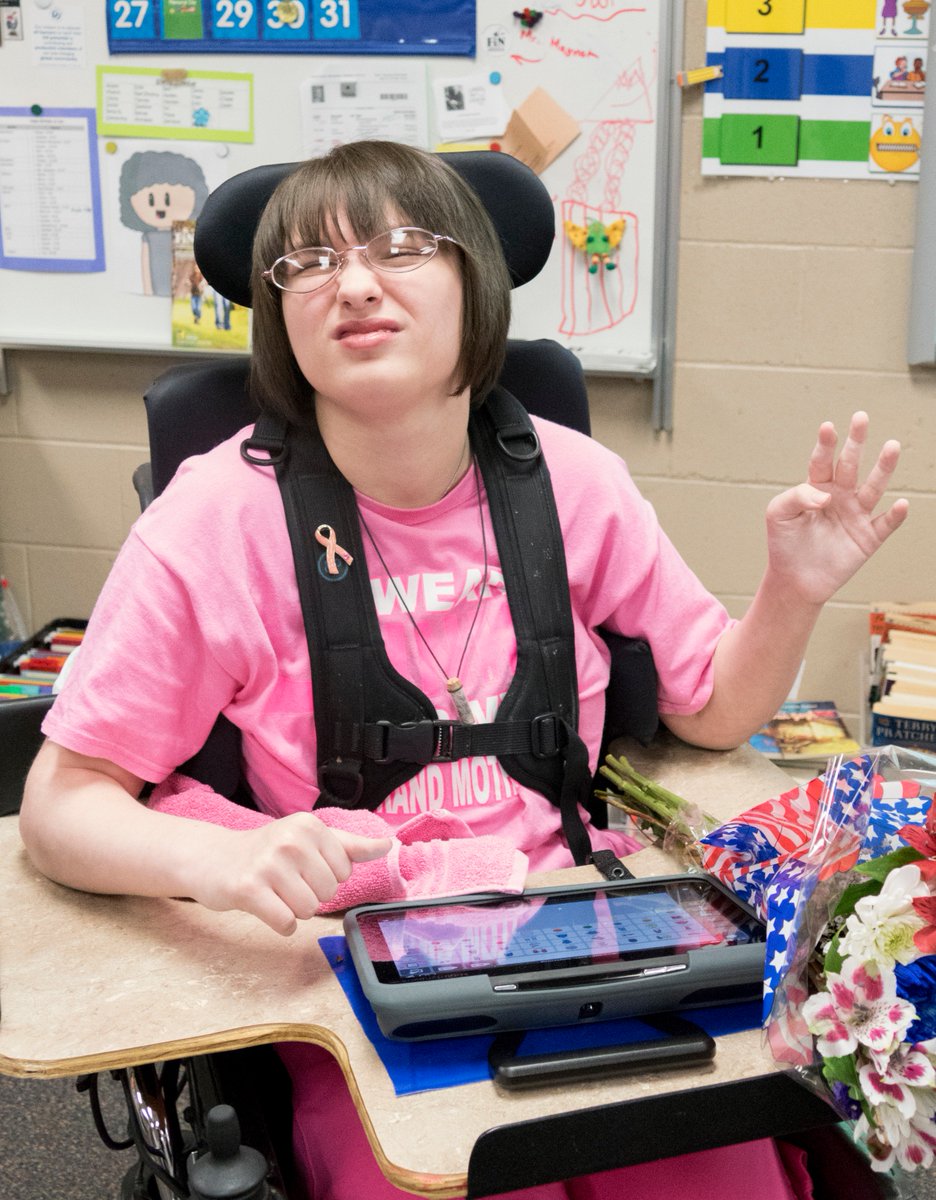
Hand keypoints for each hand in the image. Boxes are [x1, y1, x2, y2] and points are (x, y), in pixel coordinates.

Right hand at [189, 813, 391, 935]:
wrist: (213, 859)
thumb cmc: (268, 851)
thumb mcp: (309, 840)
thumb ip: (350, 845)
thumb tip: (389, 845)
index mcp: (309, 825)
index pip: (344, 871)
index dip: (325, 876)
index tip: (302, 867)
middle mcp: (290, 840)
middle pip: (327, 892)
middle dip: (309, 894)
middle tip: (284, 880)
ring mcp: (268, 864)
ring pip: (308, 910)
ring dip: (293, 909)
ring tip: (274, 892)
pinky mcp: (248, 889)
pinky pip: (285, 923)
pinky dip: (280, 924)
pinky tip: (267, 908)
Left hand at [764, 411, 907, 606]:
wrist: (794, 580)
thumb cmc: (784, 544)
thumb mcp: (778, 515)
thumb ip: (796, 497)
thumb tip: (826, 496)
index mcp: (816, 488)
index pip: (821, 461)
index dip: (825, 444)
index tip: (828, 426)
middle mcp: (840, 496)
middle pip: (850, 465)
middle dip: (856, 442)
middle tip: (861, 418)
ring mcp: (856, 515)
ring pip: (873, 487)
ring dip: (883, 468)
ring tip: (892, 446)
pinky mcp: (868, 538)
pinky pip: (885, 524)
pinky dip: (894, 516)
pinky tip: (900, 503)